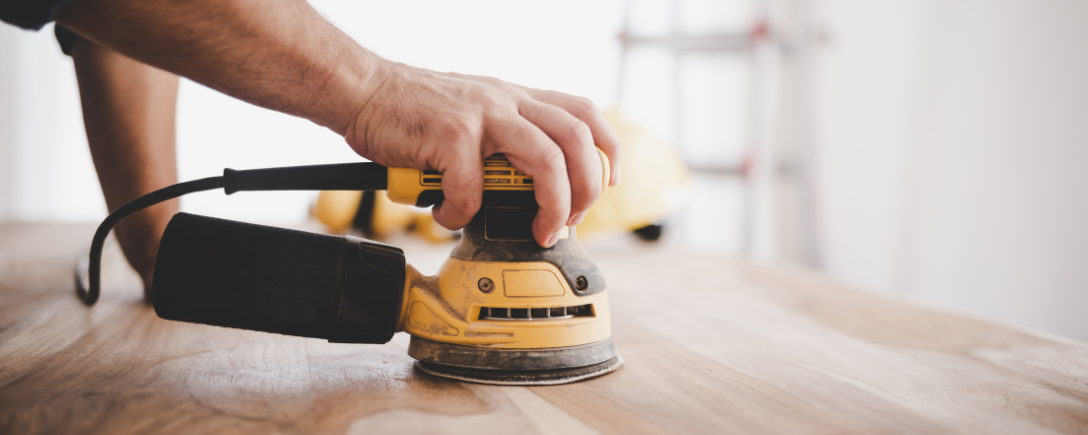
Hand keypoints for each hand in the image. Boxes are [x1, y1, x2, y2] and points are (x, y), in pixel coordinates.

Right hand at [344, 61, 621, 247]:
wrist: (363, 91)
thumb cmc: (412, 111)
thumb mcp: (474, 112)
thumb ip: (502, 140)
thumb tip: (524, 191)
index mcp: (516, 97)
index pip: (583, 113)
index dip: (606, 148)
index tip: (608, 182)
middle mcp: (506, 101)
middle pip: (576, 139)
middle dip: (586, 188)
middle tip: (572, 220)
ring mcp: (482, 115)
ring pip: (545, 160)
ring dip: (551, 204)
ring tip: (538, 231)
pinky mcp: (451, 134)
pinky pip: (473, 188)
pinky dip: (463, 213)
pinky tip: (448, 215)